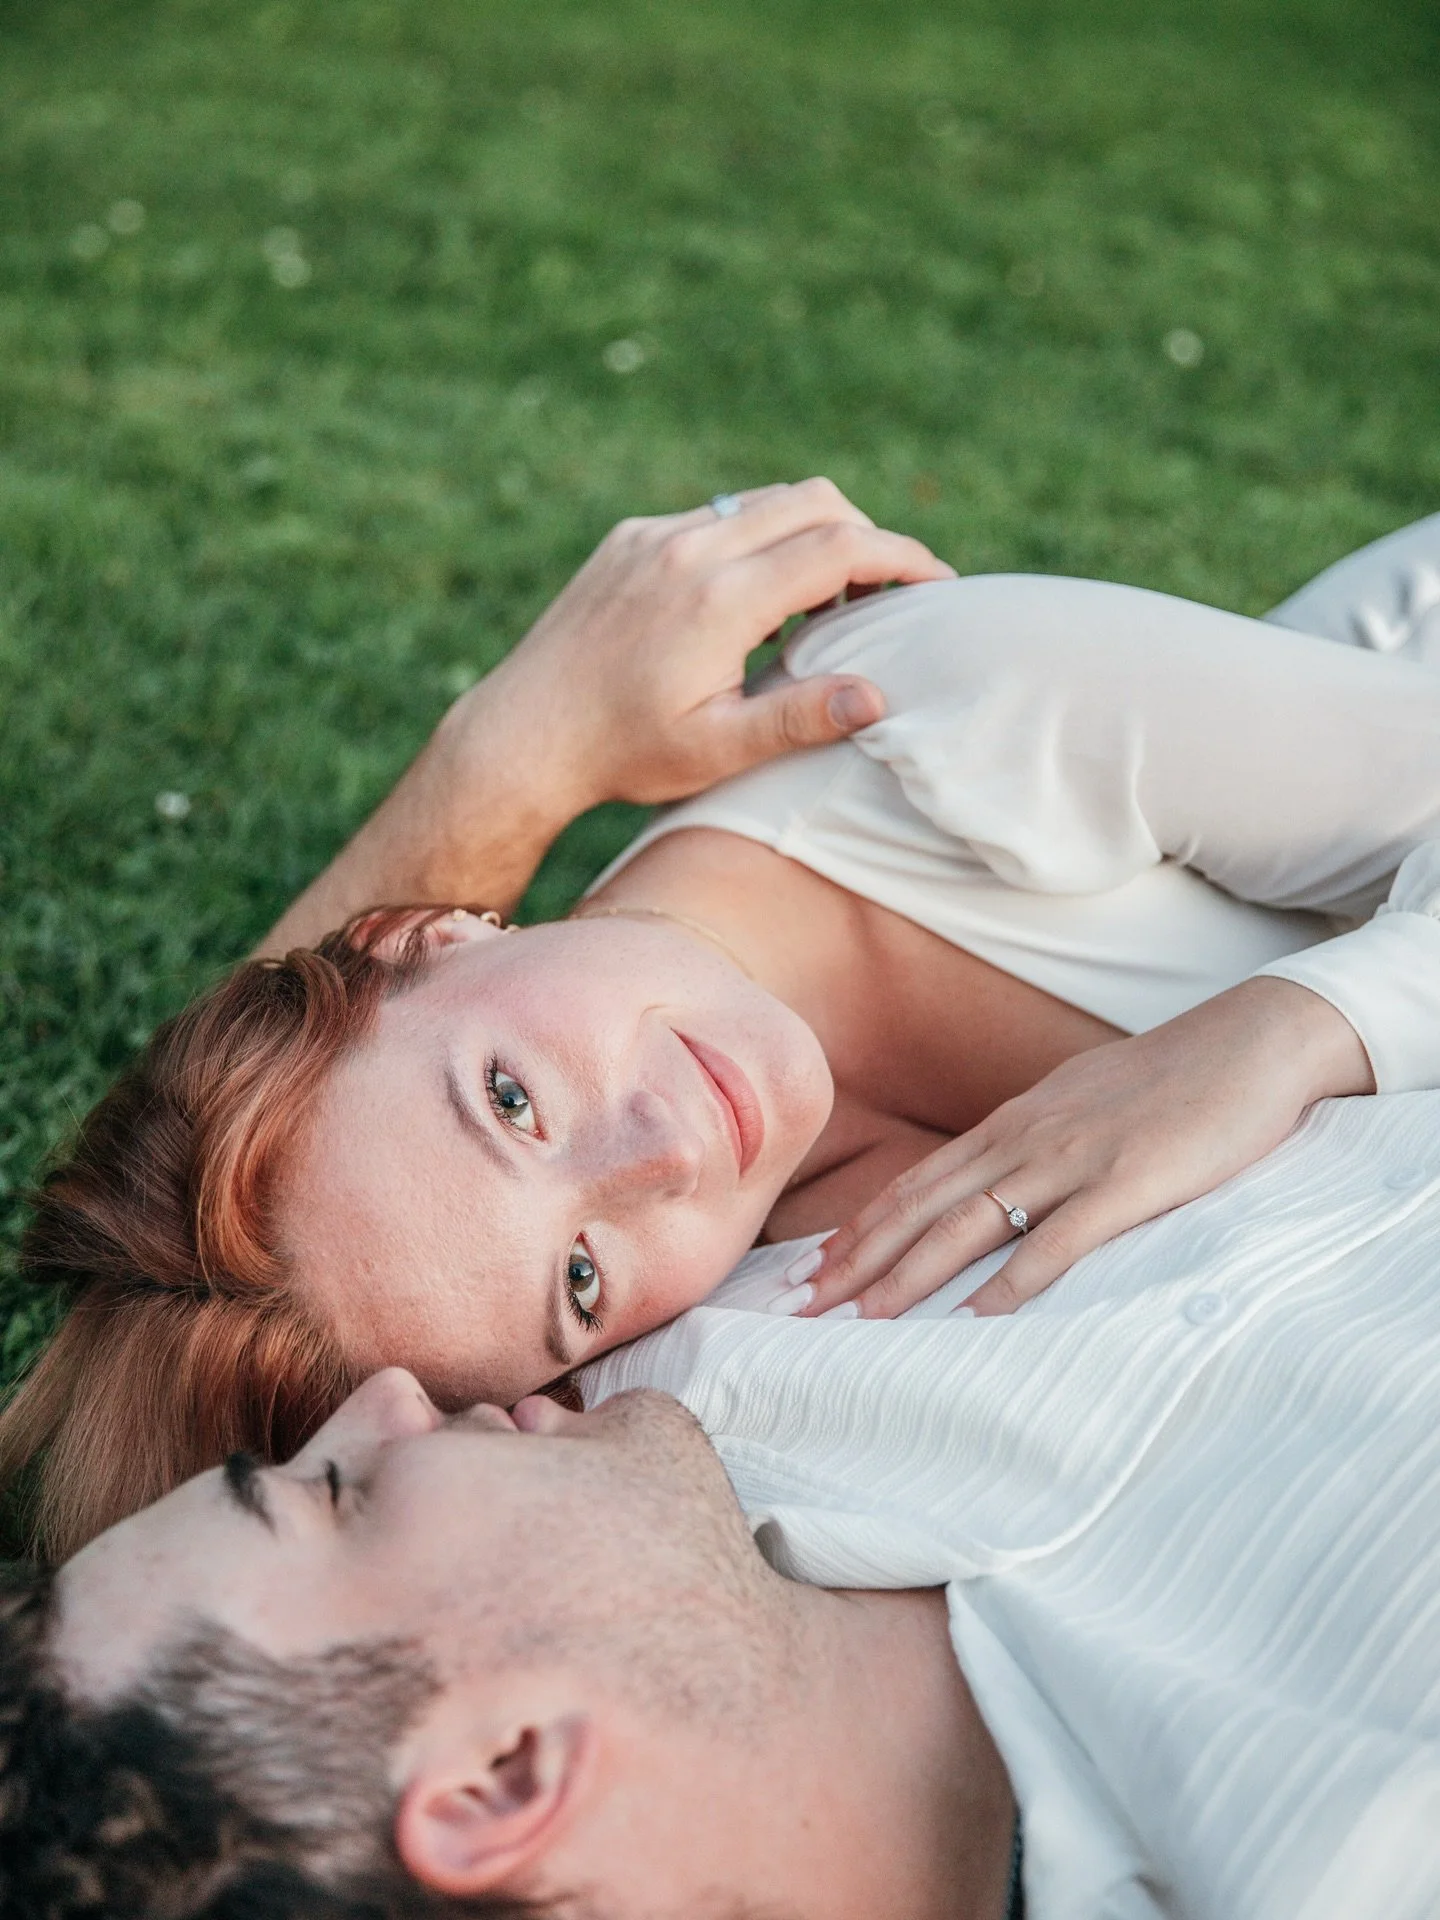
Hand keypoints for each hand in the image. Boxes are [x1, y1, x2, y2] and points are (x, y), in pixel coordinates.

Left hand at [257, 480, 949, 954]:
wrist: (523, 736)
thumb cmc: (623, 755)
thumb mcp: (717, 750)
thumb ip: (800, 719)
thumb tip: (878, 695)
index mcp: (720, 599)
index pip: (839, 547)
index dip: (901, 558)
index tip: (938, 583)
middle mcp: (689, 548)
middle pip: (813, 501)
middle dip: (867, 534)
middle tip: (891, 588)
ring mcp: (655, 535)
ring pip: (764, 501)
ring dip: (812, 533)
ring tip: (830, 601)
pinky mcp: (630, 538)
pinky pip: (716, 516)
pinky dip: (757, 540)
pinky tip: (759, 600)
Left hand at [791, 978, 1374, 1319]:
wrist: (1249, 1042)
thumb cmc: (1166, 1081)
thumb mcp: (1077, 1105)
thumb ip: (1030, 1143)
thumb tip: (989, 1183)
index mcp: (1012, 1124)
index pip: (914, 1183)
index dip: (858, 1230)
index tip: (810, 1273)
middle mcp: (1026, 1139)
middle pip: (921, 1208)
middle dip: (858, 1262)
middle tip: (803, 1311)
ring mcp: (1074, 1160)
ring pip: (970, 1224)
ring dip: (911, 1277)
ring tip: (864, 1323)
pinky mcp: (1129, 1183)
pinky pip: (1058, 1240)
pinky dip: (1012, 1283)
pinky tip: (976, 1319)